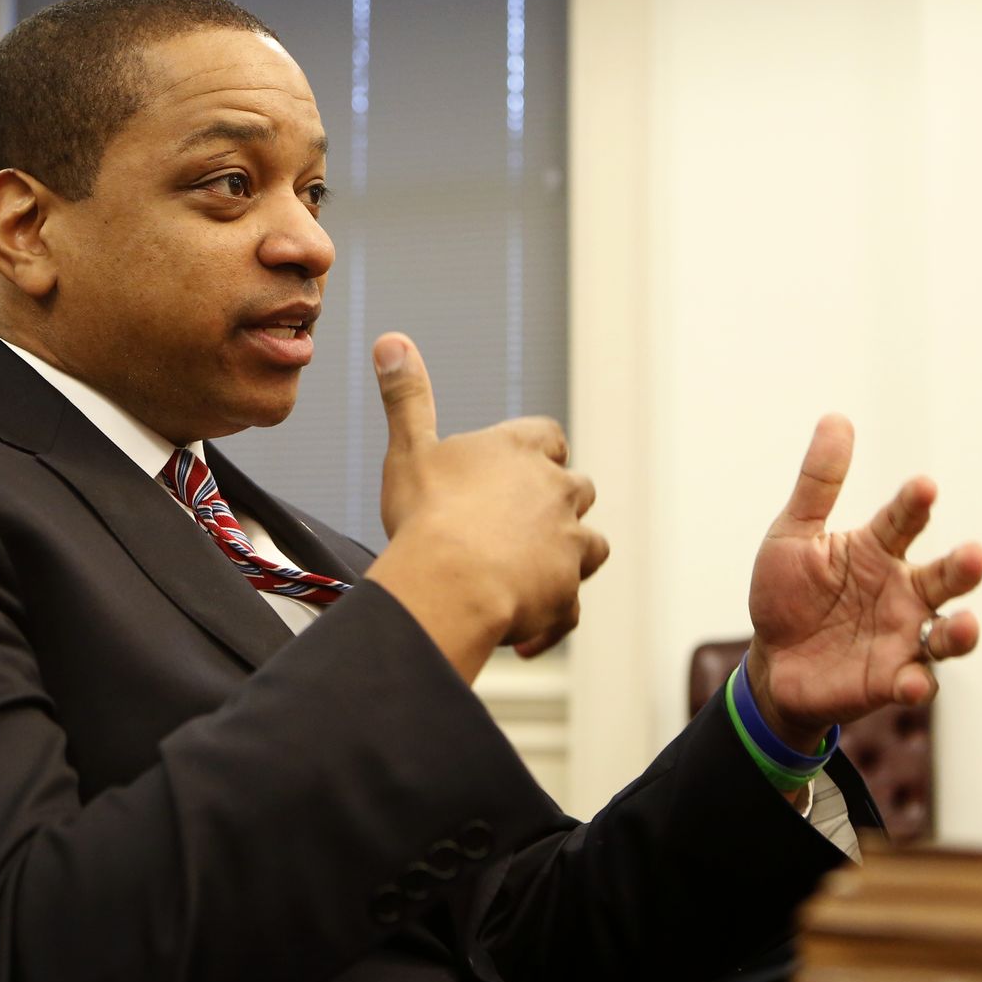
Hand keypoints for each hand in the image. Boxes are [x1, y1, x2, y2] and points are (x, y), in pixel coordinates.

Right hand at [363, 333, 609, 681]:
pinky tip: (521, 640)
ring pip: (590, 547)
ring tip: (526, 577)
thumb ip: (407, 396)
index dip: (537, 450)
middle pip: (576, 489)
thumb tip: (391, 340)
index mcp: (521, 452)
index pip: (548, 436)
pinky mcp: (567, 594)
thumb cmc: (428, 514)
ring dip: (567, 559)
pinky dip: (550, 621)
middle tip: (516, 526)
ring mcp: (568, 544)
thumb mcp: (409, 448)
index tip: (520, 464)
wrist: (450, 581)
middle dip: (557, 506)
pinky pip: (568, 611)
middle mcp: (556, 492)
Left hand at [747, 415, 981, 749]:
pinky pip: (915, 682)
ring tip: (963, 624)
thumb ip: (818, 484)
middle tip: (974, 555)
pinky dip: (917, 683)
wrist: (772, 662)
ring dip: (961, 631)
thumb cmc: (788, 595)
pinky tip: (912, 682)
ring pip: (946, 634)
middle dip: (962, 568)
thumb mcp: (793, 536)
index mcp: (879, 550)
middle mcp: (903, 592)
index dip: (913, 505)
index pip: (903, 521)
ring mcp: (903, 638)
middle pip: (944, 577)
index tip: (922, 487)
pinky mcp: (891, 680)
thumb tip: (836, 418)